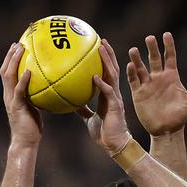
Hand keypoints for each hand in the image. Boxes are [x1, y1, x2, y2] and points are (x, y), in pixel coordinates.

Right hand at [0, 43, 41, 145]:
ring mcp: (11, 100)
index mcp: (11, 95)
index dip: (10, 60)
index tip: (17, 48)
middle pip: (5, 70)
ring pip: (9, 76)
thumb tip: (50, 91)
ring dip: (14, 61)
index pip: (8, 73)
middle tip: (17, 43)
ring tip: (20, 50)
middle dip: (10, 56)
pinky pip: (19, 90)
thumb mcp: (36, 110)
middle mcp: (8, 95)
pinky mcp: (16, 106)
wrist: (25, 142)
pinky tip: (29, 71)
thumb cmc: (32, 129)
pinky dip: (23, 80)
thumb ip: (38, 99)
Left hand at [78, 39, 130, 154]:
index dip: (104, 60)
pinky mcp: (116, 107)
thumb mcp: (89, 118)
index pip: (107, 72)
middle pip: (112, 69)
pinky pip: (109, 92)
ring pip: (113, 76)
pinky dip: (102, 84)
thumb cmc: (104, 132)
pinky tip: (95, 77)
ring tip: (102, 49)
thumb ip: (82, 108)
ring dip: (107, 62)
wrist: (113, 145)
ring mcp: (116, 99)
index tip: (97, 47)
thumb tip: (71, 101)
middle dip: (108, 54)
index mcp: (108, 94)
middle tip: (101, 40)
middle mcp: (113, 93)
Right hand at [127, 32, 186, 135]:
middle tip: (149, 38)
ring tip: (134, 50)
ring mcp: (148, 85)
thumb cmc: (182, 117)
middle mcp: (158, 78)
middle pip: (154, 58)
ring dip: (137, 58)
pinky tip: (130, 65)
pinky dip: (131, 73)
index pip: (170, 57)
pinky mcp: (138, 93)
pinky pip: (133, 80)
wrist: (167, 131)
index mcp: (172, 77)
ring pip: (141, 67)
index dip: (168, 45)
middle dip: (152, 48)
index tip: (166, 34)